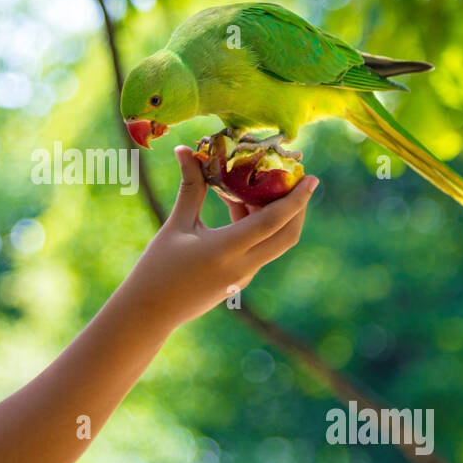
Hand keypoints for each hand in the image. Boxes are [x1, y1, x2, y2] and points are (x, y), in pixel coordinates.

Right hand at [125, 145, 318, 329]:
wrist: (150, 312)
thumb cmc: (157, 267)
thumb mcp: (176, 226)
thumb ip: (190, 188)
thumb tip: (185, 150)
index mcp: (226, 250)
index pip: (273, 222)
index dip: (296, 199)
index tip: (312, 178)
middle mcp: (242, 266)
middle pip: (287, 235)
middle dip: (298, 208)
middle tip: (298, 180)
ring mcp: (243, 276)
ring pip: (274, 242)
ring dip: (275, 215)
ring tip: (259, 185)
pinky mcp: (239, 280)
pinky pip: (259, 249)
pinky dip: (258, 226)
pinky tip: (238, 205)